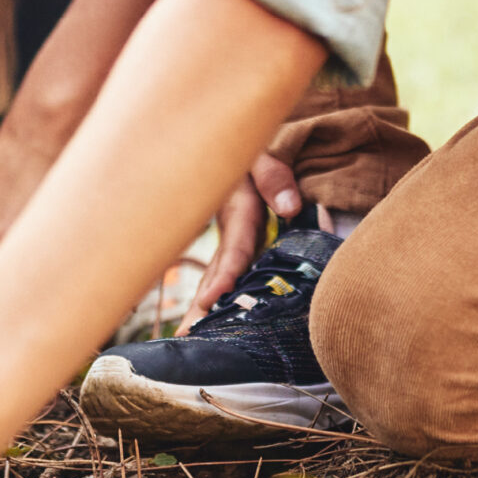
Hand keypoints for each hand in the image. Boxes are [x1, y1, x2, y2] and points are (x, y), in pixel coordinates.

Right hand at [181, 150, 302, 326]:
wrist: (235, 141)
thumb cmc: (254, 148)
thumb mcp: (263, 153)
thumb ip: (275, 178)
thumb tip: (289, 208)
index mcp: (236, 211)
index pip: (233, 249)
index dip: (224, 275)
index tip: (213, 299)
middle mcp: (228, 229)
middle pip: (215, 272)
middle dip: (200, 305)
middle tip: (187, 337)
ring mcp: (228, 236)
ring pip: (215, 274)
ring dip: (201, 306)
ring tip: (187, 337)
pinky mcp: (234, 238)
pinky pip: (223, 270)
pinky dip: (213, 294)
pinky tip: (205, 317)